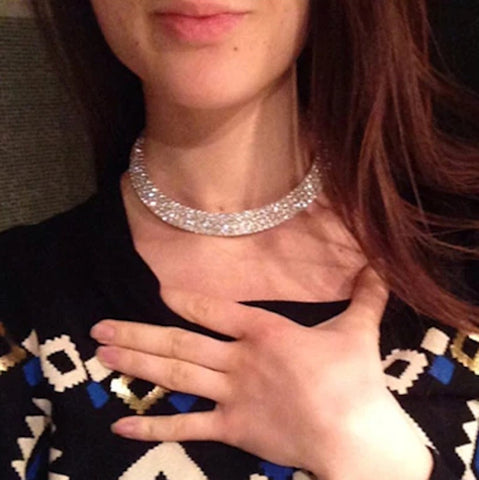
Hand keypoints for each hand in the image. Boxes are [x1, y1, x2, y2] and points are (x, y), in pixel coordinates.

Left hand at [91, 267, 431, 478]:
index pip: (215, 310)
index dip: (185, 301)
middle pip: (180, 344)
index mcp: (264, 332)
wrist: (355, 436)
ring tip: (104, 358)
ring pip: (175, 377)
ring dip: (137, 366)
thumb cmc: (354, 379)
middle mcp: (238, 360)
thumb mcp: (359, 329)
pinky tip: (122, 422)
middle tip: (100, 329)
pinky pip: (187, 427)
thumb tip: (379, 265)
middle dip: (137, 335)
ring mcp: (231, 395)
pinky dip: (154, 424)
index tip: (158, 292)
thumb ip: (365, 295)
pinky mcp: (232, 429)